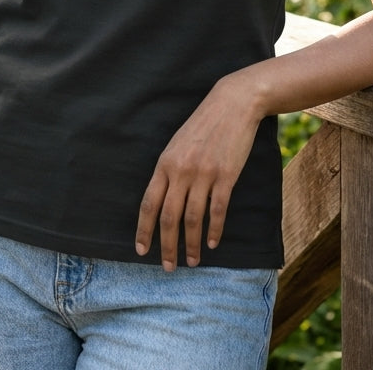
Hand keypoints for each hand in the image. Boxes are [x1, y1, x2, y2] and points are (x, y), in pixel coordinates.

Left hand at [134, 75, 262, 270]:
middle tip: (167, 267)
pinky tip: (212, 242)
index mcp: (165, 163)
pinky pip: (217, 210)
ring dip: (191, 244)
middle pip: (169, 217)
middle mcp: (181, 171)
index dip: (144, 230)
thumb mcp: (178, 144)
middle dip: (166, 246)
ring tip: (192, 261)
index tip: (141, 250)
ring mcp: (204, 174)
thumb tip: (162, 200)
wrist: (232, 104)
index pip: (149, 204)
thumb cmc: (203, 124)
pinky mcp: (226, 176)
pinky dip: (214, 230)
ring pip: (193, 219)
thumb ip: (170, 170)